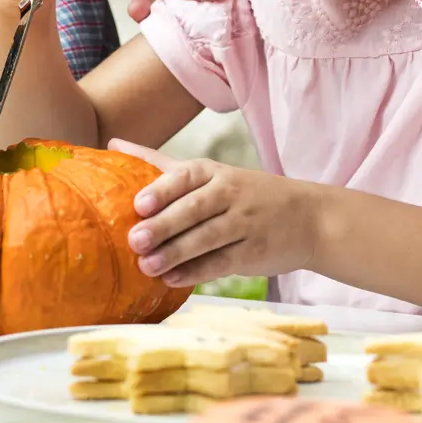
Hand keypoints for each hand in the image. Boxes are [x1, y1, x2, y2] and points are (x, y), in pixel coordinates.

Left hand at [109, 139, 317, 286]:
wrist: (308, 218)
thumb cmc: (246, 194)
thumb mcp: (212, 174)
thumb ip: (163, 164)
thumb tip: (113, 142)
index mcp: (216, 172)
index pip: (187, 176)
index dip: (163, 190)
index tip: (138, 204)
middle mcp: (231, 194)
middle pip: (194, 209)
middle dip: (164, 225)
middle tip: (135, 240)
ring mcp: (244, 224)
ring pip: (206, 238)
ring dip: (176, 253)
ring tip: (147, 266)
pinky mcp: (252, 252)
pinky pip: (221, 263)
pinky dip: (195, 272)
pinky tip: (172, 279)